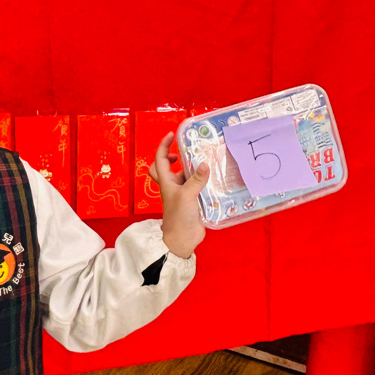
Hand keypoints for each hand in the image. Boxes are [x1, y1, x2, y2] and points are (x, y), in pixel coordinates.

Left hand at [149, 132, 209, 259]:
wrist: (182, 239)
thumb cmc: (178, 217)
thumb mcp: (187, 196)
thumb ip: (196, 180)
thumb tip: (204, 164)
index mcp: (166, 182)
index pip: (160, 160)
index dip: (164, 146)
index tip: (172, 135)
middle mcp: (172, 186)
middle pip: (166, 168)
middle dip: (172, 158)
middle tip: (183, 153)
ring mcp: (182, 193)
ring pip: (184, 176)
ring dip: (191, 169)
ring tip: (205, 162)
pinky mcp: (192, 201)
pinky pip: (195, 186)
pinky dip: (202, 180)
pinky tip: (213, 178)